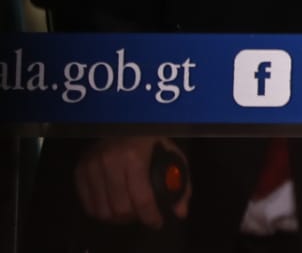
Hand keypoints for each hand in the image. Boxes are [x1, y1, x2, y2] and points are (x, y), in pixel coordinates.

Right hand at [74, 136, 189, 228]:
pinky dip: (101, 211)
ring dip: (116, 217)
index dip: (150, 216)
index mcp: (135, 156)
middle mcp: (110, 161)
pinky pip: (88, 204)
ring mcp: (91, 166)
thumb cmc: (150, 139)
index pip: (142, 198)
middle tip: (141, 215)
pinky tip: (112, 207)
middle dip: (134, 218)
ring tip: (128, 212)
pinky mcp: (79, 170)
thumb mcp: (171, 154)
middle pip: (120, 208)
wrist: (123, 121)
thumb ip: (180, 183)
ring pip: (102, 210)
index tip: (157, 223)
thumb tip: (180, 212)